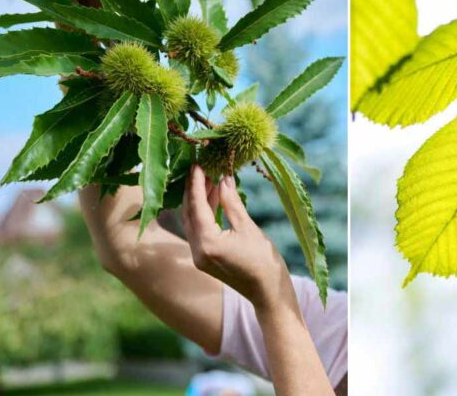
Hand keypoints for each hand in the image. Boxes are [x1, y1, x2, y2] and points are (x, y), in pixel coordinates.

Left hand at [182, 165, 296, 311]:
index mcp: (208, 243)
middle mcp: (198, 251)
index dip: (196, 183)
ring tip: (209, 178)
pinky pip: (198, 230)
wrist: (268, 292)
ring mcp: (199, 256)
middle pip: (188, 214)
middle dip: (193, 189)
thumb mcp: (248, 227)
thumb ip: (231, 203)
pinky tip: (213, 197)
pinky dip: (203, 213)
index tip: (197, 164)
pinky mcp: (204, 258)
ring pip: (192, 221)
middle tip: (200, 167)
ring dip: (198, 200)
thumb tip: (223, 178)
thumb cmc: (263, 260)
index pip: (196, 206)